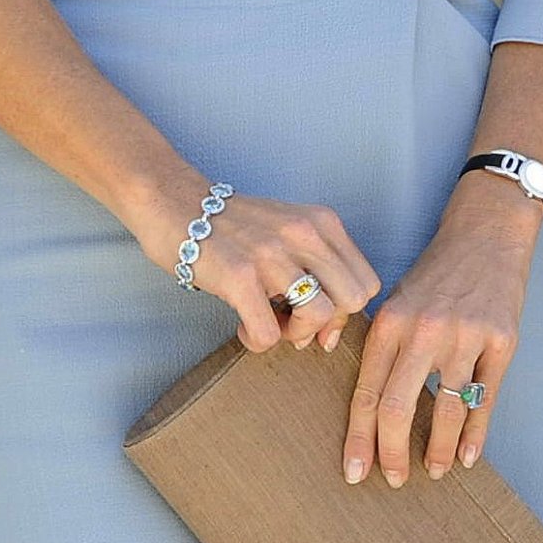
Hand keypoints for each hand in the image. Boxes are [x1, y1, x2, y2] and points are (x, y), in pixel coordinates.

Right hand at [138, 177, 380, 355]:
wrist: (175, 201)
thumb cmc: (232, 225)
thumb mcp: (287, 231)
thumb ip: (315, 271)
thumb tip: (328, 336)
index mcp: (321, 221)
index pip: (366, 283)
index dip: (345, 310)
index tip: (313, 314)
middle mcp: (303, 233)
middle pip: (353, 301)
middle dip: (325, 323)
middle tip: (291, 320)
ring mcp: (271, 253)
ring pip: (318, 316)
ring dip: (292, 334)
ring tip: (265, 320)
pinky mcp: (239, 276)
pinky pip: (268, 334)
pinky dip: (257, 341)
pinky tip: (241, 325)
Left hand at [343, 176, 541, 488]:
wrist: (485, 236)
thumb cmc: (435, 275)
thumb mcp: (396, 299)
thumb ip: (382, 346)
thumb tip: (366, 406)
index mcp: (391, 320)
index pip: (368, 391)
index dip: (359, 437)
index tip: (353, 471)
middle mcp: (424, 329)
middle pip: (399, 406)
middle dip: (392, 452)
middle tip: (392, 478)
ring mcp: (465, 336)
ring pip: (446, 410)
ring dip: (436, 450)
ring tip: (432, 470)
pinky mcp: (501, 342)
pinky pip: (485, 400)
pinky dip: (475, 435)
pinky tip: (466, 456)